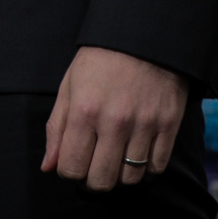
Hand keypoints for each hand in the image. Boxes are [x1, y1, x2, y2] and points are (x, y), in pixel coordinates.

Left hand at [42, 45, 188, 191]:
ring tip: (116, 158)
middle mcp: (114, 123)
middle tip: (93, 166)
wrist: (143, 38)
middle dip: (92, 180)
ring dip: (120, 175)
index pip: (71, 168)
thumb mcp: (69, 88)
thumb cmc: (99, 62)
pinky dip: (146, 168)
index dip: (68, 171)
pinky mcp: (169, 126)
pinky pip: (157, 167)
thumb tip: (48, 166)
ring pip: (130, 178)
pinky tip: (137, 153)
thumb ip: (56, 129)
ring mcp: (145, 126)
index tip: (73, 162)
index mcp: (84, 112)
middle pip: (101, 181)